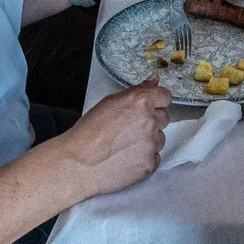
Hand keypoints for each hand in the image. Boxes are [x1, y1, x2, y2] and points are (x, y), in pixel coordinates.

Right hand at [52, 77, 171, 198]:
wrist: (79, 163)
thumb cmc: (89, 131)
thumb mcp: (109, 102)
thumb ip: (136, 91)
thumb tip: (154, 79)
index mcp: (140, 102)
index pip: (165, 96)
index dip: (156, 101)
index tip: (149, 106)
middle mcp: (150, 121)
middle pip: (163, 118)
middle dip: (151, 121)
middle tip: (130, 128)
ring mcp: (151, 144)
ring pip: (160, 138)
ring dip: (149, 140)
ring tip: (126, 145)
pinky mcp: (150, 164)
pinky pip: (155, 157)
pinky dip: (145, 158)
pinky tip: (127, 158)